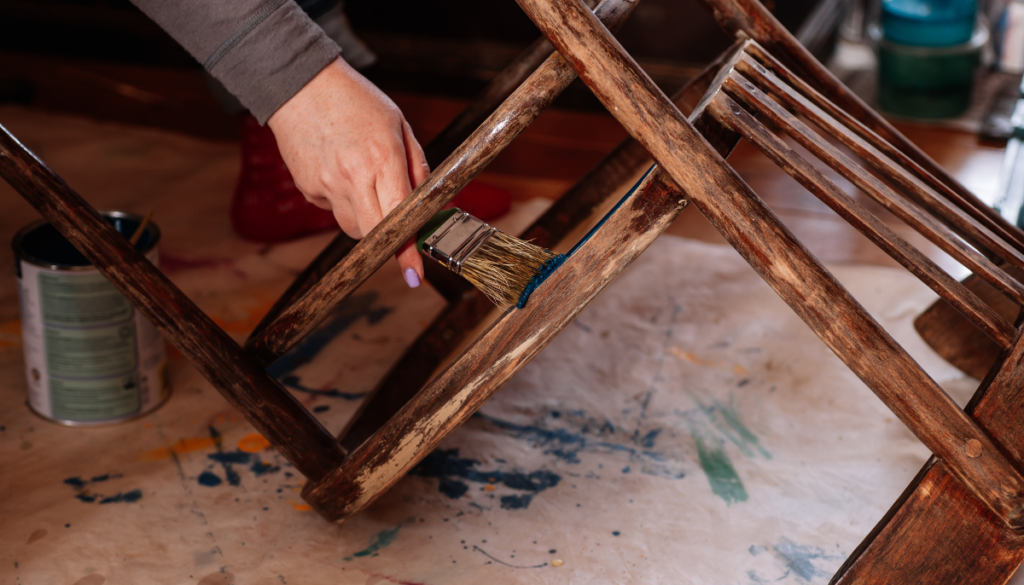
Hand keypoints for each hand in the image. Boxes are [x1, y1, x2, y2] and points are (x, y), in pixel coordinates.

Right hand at [267, 57, 427, 286]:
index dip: (407, 248)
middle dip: (389, 236)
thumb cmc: (356, 101)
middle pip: (374, 234)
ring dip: (367, 219)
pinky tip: (340, 172)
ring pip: (353, 228)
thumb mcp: (399, 126)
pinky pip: (333, 211)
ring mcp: (326, 185)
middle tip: (396, 223)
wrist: (300, 85)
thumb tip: (432, 206)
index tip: (415, 273)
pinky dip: (343, 202)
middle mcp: (352, 177)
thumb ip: (418, 168)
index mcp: (382, 159)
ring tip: (364, 181)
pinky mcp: (308, 189)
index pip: (399, 216)